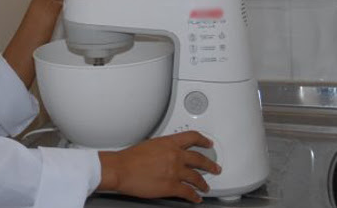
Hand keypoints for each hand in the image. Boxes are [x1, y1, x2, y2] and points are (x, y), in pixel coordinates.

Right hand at [98, 131, 221, 203]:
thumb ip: (162, 149)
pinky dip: (194, 196)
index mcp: (169, 143)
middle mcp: (175, 155)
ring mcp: (175, 171)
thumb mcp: (148, 145)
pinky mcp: (171, 187)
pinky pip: (188, 192)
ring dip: (203, 183)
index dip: (203, 140)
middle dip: (210, 164)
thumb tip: (166, 154)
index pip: (192, 137)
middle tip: (215, 167)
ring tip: (205, 187)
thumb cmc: (128, 158)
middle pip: (199, 159)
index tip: (208, 143)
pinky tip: (196, 198)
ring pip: (196, 177)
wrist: (121, 169)